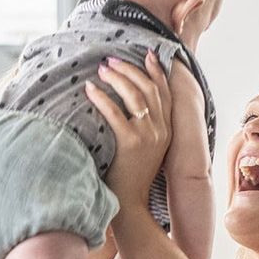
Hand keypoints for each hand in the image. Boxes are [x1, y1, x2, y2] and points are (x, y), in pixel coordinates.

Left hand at [83, 49, 171, 216]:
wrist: (131, 205)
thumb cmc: (131, 178)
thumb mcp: (145, 150)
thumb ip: (144, 129)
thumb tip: (130, 109)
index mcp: (167, 130)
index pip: (165, 92)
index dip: (157, 71)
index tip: (147, 54)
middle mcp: (162, 130)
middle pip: (149, 88)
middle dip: (130, 69)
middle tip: (111, 60)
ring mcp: (148, 136)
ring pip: (135, 96)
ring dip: (117, 78)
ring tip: (101, 70)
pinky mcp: (131, 143)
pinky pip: (115, 113)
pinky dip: (102, 98)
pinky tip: (90, 90)